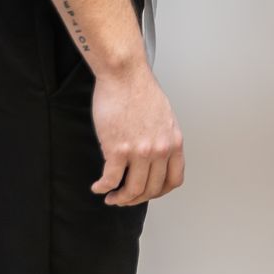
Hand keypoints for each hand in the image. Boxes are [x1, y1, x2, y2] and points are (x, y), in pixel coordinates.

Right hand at [90, 63, 184, 206]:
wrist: (124, 75)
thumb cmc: (140, 91)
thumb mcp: (164, 118)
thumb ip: (162, 139)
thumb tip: (155, 158)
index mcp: (174, 142)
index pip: (173, 180)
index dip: (159, 192)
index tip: (147, 192)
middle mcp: (160, 150)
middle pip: (151, 189)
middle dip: (136, 199)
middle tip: (123, 198)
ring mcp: (140, 151)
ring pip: (132, 190)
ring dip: (119, 198)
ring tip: (111, 196)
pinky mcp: (118, 149)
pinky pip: (110, 180)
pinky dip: (103, 187)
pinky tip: (98, 186)